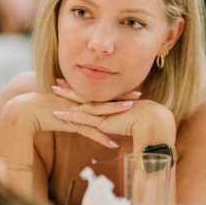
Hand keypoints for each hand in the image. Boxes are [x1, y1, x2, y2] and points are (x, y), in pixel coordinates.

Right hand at [0, 90, 136, 148]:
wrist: (24, 111)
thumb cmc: (43, 108)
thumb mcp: (63, 105)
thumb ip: (75, 106)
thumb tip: (85, 109)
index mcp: (78, 96)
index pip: (101, 93)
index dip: (117, 92)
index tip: (132, 89)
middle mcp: (78, 102)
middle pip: (104, 99)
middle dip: (122, 98)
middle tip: (139, 95)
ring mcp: (75, 112)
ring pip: (99, 112)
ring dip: (116, 114)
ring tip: (133, 115)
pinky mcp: (69, 123)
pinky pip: (88, 131)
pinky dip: (101, 138)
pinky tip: (113, 144)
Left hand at [49, 81, 175, 150]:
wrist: (152, 122)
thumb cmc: (148, 123)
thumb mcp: (136, 120)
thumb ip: (128, 121)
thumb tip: (128, 124)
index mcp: (114, 103)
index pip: (96, 94)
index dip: (84, 89)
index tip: (75, 83)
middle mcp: (107, 104)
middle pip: (86, 94)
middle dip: (71, 87)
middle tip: (58, 81)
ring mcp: (104, 112)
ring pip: (81, 102)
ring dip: (66, 97)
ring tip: (53, 90)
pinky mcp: (102, 121)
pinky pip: (82, 118)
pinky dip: (69, 115)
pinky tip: (57, 113)